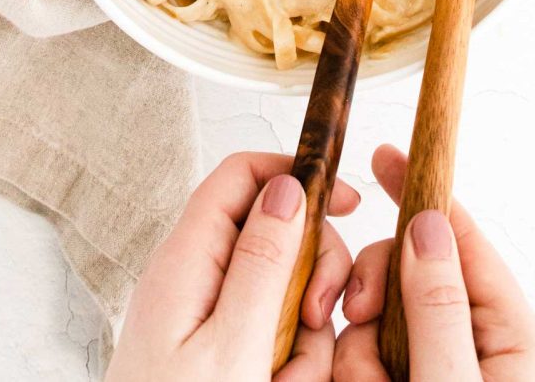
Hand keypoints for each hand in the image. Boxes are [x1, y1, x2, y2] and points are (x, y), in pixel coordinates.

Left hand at [107, 152, 357, 381]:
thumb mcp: (231, 347)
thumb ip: (262, 263)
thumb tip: (288, 187)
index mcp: (188, 260)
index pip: (242, 175)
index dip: (297, 174)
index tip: (346, 200)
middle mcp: (197, 278)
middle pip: (276, 231)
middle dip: (312, 272)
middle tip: (316, 318)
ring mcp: (210, 316)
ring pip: (286, 291)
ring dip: (304, 336)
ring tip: (285, 381)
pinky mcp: (223, 352)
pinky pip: (277, 336)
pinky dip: (291, 364)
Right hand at [334, 144, 534, 381]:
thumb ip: (438, 310)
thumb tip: (426, 225)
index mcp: (512, 338)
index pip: (464, 243)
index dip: (423, 194)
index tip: (386, 157)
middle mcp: (477, 348)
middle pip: (410, 277)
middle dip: (375, 297)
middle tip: (359, 320)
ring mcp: (441, 370)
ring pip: (378, 324)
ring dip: (361, 356)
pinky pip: (366, 359)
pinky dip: (357, 375)